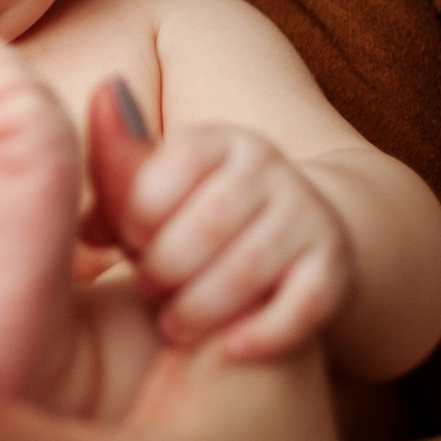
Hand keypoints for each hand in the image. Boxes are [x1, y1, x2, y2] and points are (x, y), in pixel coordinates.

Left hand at [113, 121, 355, 360]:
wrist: (290, 247)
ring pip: (249, 269)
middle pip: (206, 224)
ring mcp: (307, 214)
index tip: (127, 243)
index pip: (167, 172)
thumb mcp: (150, 192)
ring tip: (174, 324)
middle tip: (148, 288)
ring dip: (202, 307)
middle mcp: (269, 166)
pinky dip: (265, 333)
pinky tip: (230, 349)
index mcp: (218, 140)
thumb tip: (105, 91)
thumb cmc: (192, 222)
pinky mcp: (335, 267)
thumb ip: (116, 162)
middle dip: (164, 267)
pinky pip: (305, 304)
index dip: (136, 218)